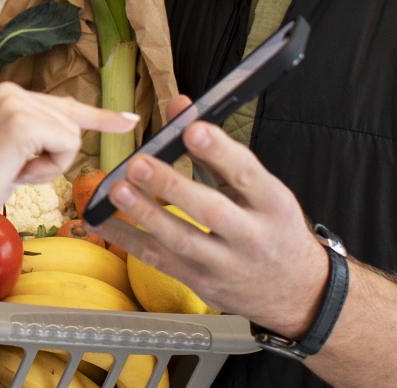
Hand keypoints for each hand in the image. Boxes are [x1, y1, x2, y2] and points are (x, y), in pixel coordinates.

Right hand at [0, 83, 137, 224]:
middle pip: (72, 125)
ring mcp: (16, 104)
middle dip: (53, 158)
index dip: (100, 117)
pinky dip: (47, 169)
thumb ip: (38, 135)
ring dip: (49, 165)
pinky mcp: (23, 123)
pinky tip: (16, 172)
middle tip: (13, 170)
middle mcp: (11, 91)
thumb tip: (73, 133)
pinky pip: (65, 147)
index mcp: (6, 95)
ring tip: (11, 171)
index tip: (130, 119)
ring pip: (71, 137)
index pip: (64, 105)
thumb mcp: (11, 151)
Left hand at [93, 96, 328, 337]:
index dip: (220, 151)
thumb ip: (216, 149)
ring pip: (182, 242)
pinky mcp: (201, 283)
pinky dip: (128, 240)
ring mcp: (225, 265)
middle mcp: (252, 237)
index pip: (246, 174)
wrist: (295, 290)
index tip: (192, 129)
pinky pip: (160, 261)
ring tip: (116, 190)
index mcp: (273, 204)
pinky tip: (101, 221)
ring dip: (145, 215)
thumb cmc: (272, 227)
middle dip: (172, 187)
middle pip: (212, 212)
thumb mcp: (259, 187)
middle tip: (138, 164)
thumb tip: (180, 106)